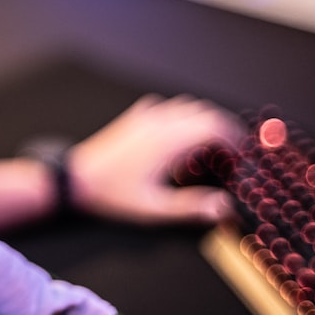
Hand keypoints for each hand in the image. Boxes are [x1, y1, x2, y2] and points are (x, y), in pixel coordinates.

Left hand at [65, 94, 242, 225]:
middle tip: (232, 154)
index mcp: (169, 140)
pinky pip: (167, 107)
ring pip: (187, 106)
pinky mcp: (135, 117)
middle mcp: (160, 121)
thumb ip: (190, 207)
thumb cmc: (113, 194)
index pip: (214, 126)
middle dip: (224, 130)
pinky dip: (182, 116)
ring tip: (211, 147)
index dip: (233, 139)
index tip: (238, 159)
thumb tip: (223, 207)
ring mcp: (146, 116)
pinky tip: (180, 137)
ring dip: (204, 121)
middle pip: (205, 112)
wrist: (75, 178)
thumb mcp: (153, 208)